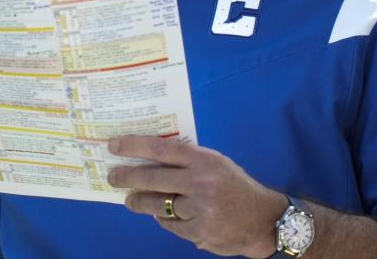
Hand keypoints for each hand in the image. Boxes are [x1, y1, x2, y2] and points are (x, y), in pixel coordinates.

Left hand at [106, 135, 287, 256]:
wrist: (263, 220)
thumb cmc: (235, 186)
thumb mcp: (216, 164)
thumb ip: (188, 160)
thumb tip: (150, 157)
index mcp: (204, 161)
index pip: (162, 149)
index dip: (135, 146)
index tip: (114, 145)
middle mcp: (201, 183)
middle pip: (153, 178)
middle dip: (127, 177)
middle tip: (113, 176)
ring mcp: (200, 210)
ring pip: (157, 205)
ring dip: (140, 202)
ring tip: (131, 200)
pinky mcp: (199, 232)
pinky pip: (170, 225)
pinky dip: (164, 219)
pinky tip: (162, 215)